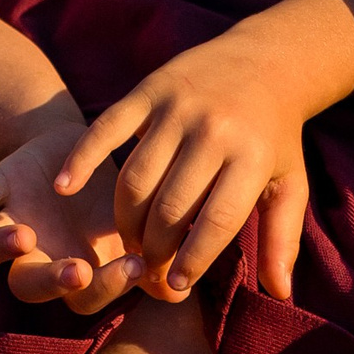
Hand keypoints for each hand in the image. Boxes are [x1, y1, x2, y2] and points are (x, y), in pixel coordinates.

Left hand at [0, 115, 145, 313]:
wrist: (75, 151)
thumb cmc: (109, 202)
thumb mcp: (134, 227)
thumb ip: (153, 257)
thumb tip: (181, 294)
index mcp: (71, 273)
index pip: (85, 297)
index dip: (108, 287)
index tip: (138, 266)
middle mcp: (33, 257)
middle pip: (28, 285)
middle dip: (52, 281)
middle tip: (79, 272)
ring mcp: (8, 222)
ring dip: (1, 247)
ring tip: (25, 238)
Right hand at [50, 28, 314, 301]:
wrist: (265, 59)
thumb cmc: (274, 137)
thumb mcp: (289, 185)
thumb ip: (282, 240)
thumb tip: (279, 294)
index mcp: (250, 158)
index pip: (215, 222)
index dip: (192, 259)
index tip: (174, 286)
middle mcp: (213, 131)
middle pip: (170, 207)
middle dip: (154, 248)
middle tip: (147, 268)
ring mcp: (178, 109)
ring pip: (136, 179)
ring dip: (125, 220)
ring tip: (128, 243)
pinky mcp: (149, 90)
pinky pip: (106, 130)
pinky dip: (82, 159)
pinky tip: (63, 187)